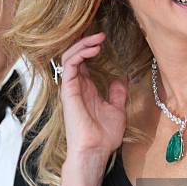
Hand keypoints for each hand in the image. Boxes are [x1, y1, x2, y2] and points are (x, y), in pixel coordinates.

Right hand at [59, 32, 127, 158]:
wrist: (96, 150)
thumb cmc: (104, 135)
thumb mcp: (117, 110)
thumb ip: (117, 94)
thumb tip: (118, 80)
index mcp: (87, 89)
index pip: (83, 62)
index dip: (91, 49)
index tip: (104, 41)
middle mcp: (77, 86)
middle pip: (75, 56)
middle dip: (86, 43)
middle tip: (100, 35)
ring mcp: (71, 88)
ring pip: (69, 57)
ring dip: (82, 45)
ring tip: (97, 39)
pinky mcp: (68, 91)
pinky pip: (69, 66)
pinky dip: (80, 54)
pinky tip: (94, 50)